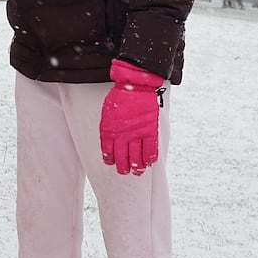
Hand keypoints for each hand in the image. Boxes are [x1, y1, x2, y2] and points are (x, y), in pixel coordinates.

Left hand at [99, 59, 165, 175]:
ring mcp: (137, 135)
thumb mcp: (107, 113)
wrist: (135, 86)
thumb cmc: (119, 97)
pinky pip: (151, 150)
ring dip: (136, 167)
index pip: (108, 152)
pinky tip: (149, 163)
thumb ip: (108, 128)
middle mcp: (122, 136)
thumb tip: (109, 140)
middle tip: (124, 172)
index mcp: (108, 131)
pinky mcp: (150, 131)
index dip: (109, 160)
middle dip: (123, 167)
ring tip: (137, 172)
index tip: (111, 163)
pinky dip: (150, 158)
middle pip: (122, 158)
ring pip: (136, 157)